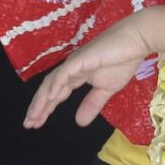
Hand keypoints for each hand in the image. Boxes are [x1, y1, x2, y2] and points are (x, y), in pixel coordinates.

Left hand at [23, 15, 152, 128]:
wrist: (136, 41)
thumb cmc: (123, 61)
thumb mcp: (106, 89)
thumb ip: (92, 104)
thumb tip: (80, 123)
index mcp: (76, 75)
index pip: (56, 93)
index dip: (46, 108)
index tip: (35, 123)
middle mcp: (71, 68)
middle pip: (49, 88)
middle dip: (38, 106)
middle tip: (28, 124)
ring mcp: (75, 63)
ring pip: (52, 82)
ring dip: (42, 99)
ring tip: (34, 116)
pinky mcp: (81, 58)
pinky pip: (65, 73)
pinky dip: (56, 86)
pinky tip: (50, 98)